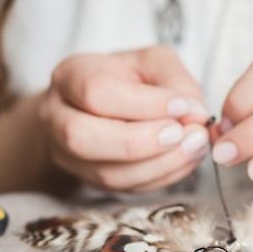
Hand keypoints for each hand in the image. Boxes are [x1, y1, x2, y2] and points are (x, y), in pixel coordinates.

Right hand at [39, 46, 210, 191]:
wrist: (100, 107)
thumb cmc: (128, 80)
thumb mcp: (152, 62)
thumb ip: (175, 80)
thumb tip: (195, 112)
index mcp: (70, 76)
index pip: (96, 92)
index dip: (144, 104)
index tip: (184, 105)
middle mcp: (57, 117)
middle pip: (83, 138)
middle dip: (141, 141)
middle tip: (183, 134)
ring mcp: (67, 154)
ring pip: (105, 173)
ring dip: (157, 165)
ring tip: (192, 148)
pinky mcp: (88, 180)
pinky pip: (123, 189)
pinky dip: (160, 178)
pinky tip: (183, 161)